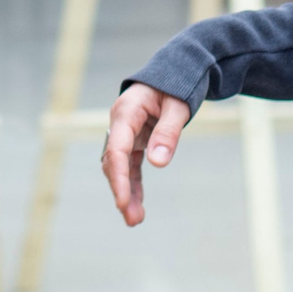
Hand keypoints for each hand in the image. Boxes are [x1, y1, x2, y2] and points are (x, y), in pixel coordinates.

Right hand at [101, 83, 192, 225]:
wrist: (175, 71)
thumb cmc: (176, 84)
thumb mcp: (177, 106)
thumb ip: (168, 132)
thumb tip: (158, 164)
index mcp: (126, 112)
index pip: (117, 150)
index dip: (119, 178)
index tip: (122, 201)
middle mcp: (120, 124)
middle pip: (115, 163)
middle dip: (122, 191)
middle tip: (133, 219)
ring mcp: (126, 133)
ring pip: (120, 168)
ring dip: (126, 193)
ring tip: (135, 220)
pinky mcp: (135, 141)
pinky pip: (131, 167)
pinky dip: (134, 186)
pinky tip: (137, 208)